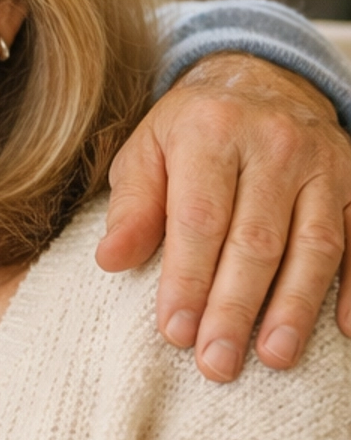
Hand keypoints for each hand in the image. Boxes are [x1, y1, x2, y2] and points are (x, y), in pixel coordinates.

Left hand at [97, 52, 350, 379]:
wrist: (263, 77)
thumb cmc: (193, 129)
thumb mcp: (148, 150)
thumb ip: (132, 206)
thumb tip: (111, 260)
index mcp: (212, 131)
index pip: (200, 220)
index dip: (188, 280)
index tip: (176, 332)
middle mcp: (275, 143)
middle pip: (257, 240)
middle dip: (235, 307)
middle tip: (217, 362)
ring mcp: (323, 163)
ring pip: (315, 244)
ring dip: (295, 306)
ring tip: (273, 356)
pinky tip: (342, 329)